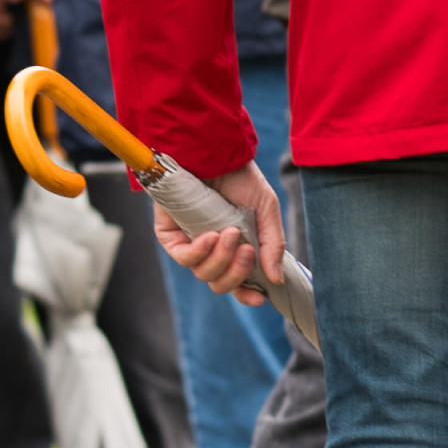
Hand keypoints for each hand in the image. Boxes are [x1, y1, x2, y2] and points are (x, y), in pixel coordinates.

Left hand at [157, 161, 286, 300]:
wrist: (213, 152)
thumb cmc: (239, 177)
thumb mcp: (266, 209)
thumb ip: (273, 244)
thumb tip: (276, 280)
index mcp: (235, 248)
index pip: (239, 282)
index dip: (248, 293)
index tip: (261, 296)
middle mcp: (212, 250)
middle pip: (221, 283)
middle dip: (237, 273)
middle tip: (246, 249)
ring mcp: (190, 244)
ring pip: (204, 274)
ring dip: (221, 258)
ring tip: (230, 233)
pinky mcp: (171, 236)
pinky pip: (184, 258)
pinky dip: (200, 251)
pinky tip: (210, 235)